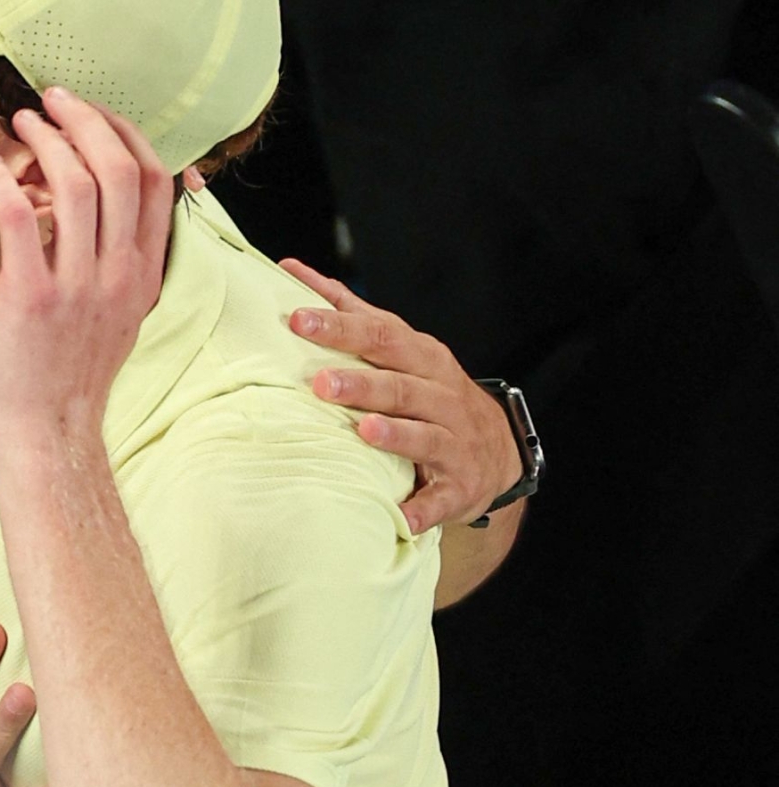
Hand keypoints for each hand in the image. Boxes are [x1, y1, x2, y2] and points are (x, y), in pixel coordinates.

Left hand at [0, 90, 174, 451]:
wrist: (48, 432)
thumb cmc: (70, 373)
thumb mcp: (118, 314)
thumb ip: (119, 263)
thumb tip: (105, 213)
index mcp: (144, 273)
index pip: (154, 183)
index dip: (127, 135)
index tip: (95, 115)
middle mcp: (119, 273)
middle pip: (120, 169)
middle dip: (87, 121)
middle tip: (53, 99)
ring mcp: (79, 285)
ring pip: (78, 184)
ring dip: (46, 141)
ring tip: (21, 122)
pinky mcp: (32, 297)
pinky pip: (21, 218)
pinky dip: (1, 182)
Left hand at [275, 257, 520, 532]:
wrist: (495, 452)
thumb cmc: (428, 391)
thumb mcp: (399, 349)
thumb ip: (350, 314)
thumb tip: (290, 270)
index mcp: (420, 358)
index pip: (379, 335)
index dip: (339, 326)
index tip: (296, 318)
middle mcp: (440, 395)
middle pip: (400, 384)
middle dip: (361, 382)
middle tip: (320, 382)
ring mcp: (453, 440)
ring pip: (424, 435)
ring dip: (394, 434)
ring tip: (364, 431)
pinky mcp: (459, 485)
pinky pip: (440, 498)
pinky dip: (423, 507)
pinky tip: (402, 515)